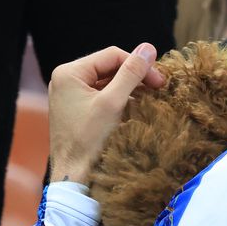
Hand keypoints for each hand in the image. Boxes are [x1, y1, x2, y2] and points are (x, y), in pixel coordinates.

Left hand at [47, 44, 164, 186]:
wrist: (74, 178)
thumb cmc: (89, 141)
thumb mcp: (113, 102)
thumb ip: (131, 73)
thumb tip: (149, 47)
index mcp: (69, 73)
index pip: (112, 56)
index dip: (138, 65)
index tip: (160, 81)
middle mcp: (66, 80)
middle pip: (109, 67)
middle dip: (135, 76)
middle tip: (159, 87)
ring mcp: (70, 95)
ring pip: (107, 81)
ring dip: (130, 87)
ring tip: (150, 97)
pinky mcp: (76, 109)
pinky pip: (102, 95)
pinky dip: (120, 98)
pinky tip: (135, 107)